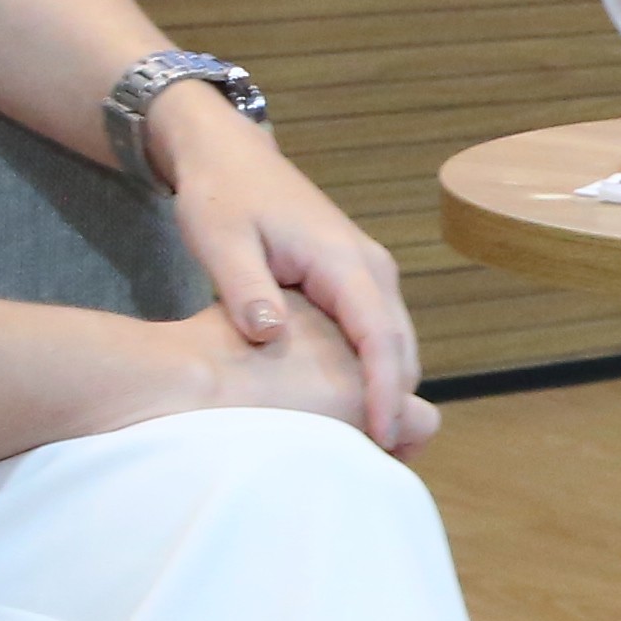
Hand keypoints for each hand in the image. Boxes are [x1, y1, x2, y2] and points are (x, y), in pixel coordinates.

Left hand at [148, 88, 435, 452]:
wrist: (230, 155)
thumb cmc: (222, 195)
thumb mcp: (220, 239)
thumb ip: (244, 287)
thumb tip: (270, 335)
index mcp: (342, 258)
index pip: (379, 334)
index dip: (384, 390)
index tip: (382, 437)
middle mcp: (370, 266)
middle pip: (400, 346)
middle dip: (398, 403)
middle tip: (384, 465)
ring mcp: (367, 273)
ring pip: (394, 344)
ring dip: (389, 392)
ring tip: (372, 450)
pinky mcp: (354, 281)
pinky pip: (377, 335)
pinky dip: (374, 374)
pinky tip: (353, 411)